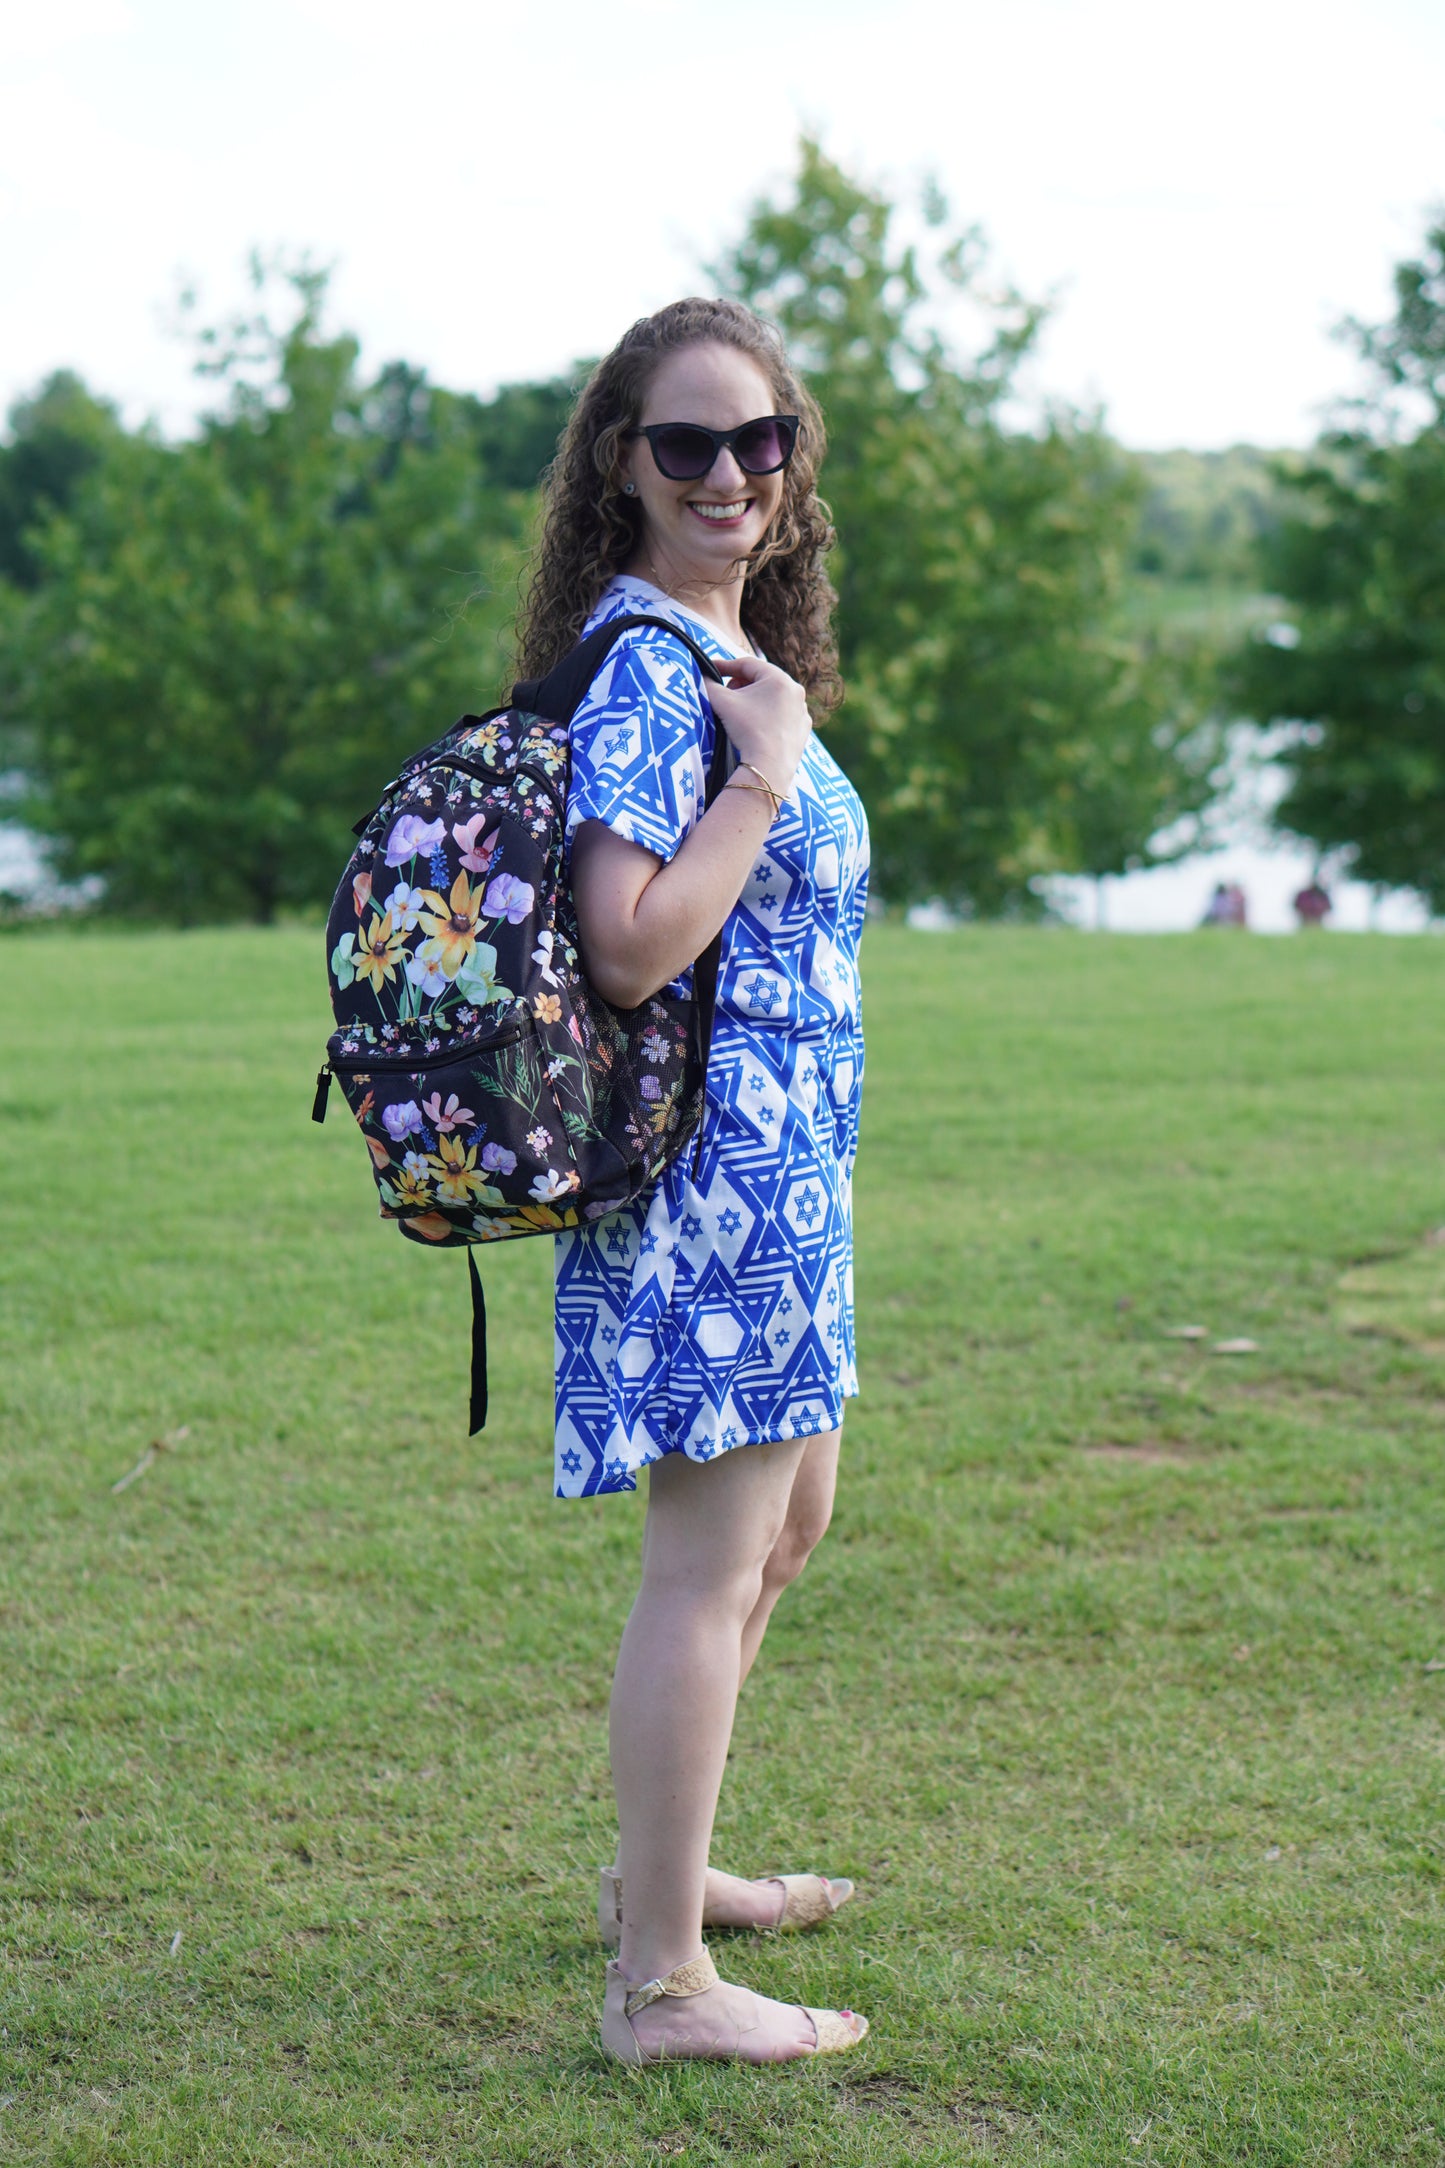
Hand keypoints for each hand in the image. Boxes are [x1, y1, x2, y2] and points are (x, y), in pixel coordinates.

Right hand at [707, 655, 811, 798]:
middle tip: (726, 693)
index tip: (711, 669)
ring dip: (755, 700)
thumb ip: (708, 684)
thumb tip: (700, 675)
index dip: (726, 666)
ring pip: (773, 698)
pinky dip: (768, 716)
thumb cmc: (747, 730)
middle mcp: (795, 691)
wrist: (769, 766)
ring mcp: (801, 711)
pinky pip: (783, 716)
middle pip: (762, 679)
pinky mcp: (803, 730)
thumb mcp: (722, 702)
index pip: (747, 664)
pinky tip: (756, 726)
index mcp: (779, 678)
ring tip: (740, 711)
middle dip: (741, 684)